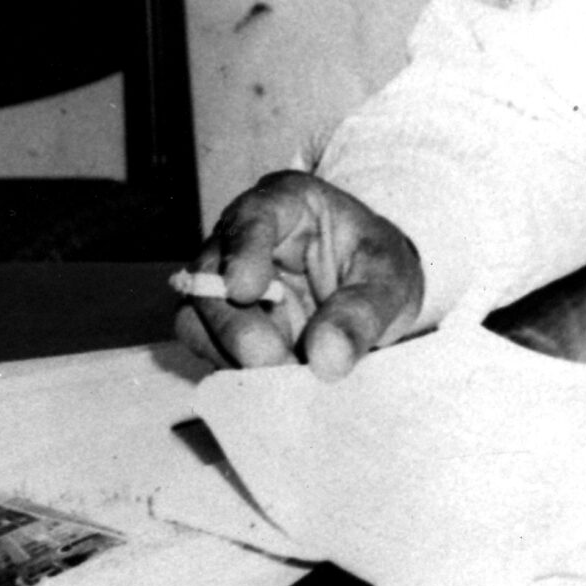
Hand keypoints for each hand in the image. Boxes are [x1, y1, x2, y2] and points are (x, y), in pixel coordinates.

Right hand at [173, 171, 424, 379]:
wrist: (371, 294)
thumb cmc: (376, 267)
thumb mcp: (389, 280)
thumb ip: (362, 313)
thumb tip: (325, 359)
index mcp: (288, 203)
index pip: (252, 215)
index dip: (243, 251)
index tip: (246, 289)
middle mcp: (242, 238)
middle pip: (209, 274)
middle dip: (237, 325)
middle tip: (274, 360)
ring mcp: (223, 283)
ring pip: (196, 316)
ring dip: (233, 354)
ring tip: (284, 376)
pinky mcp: (221, 325)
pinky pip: (207, 349)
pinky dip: (235, 371)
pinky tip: (272, 381)